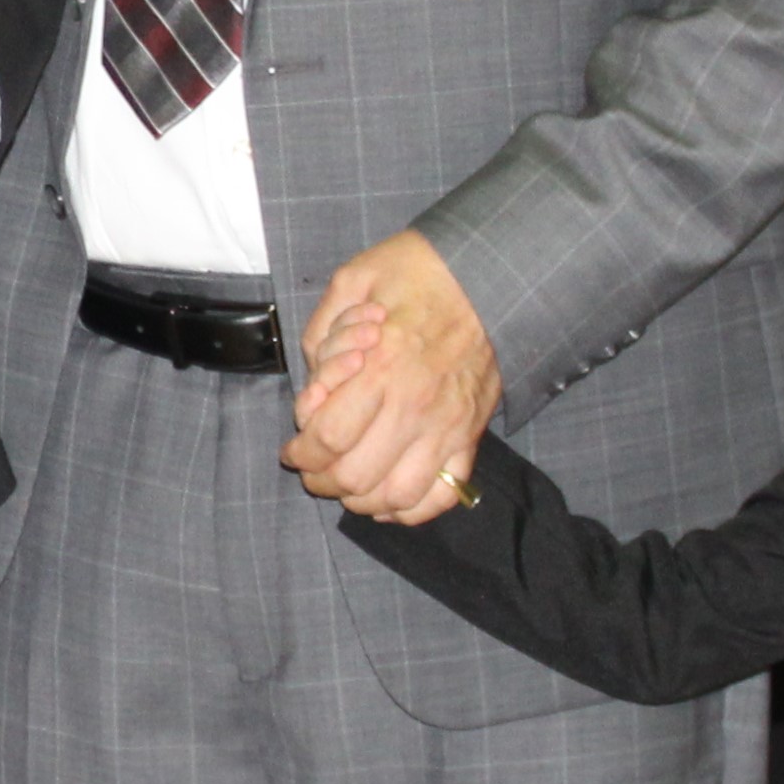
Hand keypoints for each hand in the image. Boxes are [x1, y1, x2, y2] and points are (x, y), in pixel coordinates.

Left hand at [282, 228, 504, 518]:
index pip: (329, 438)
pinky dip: (411, 510)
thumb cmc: (418, 272)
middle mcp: (415, 406)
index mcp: (382, 367)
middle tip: (312, 469)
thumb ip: (320, 334)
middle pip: (355, 476)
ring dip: (361, 501)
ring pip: (396, 495)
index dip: (301, 452)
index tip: (292, 450)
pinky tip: (388, 499)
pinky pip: (442, 495)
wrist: (490, 272)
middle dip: (321, 480)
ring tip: (346, 486)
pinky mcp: (469, 435)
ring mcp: (447, 426)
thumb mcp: (352, 281)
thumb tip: (312, 387)